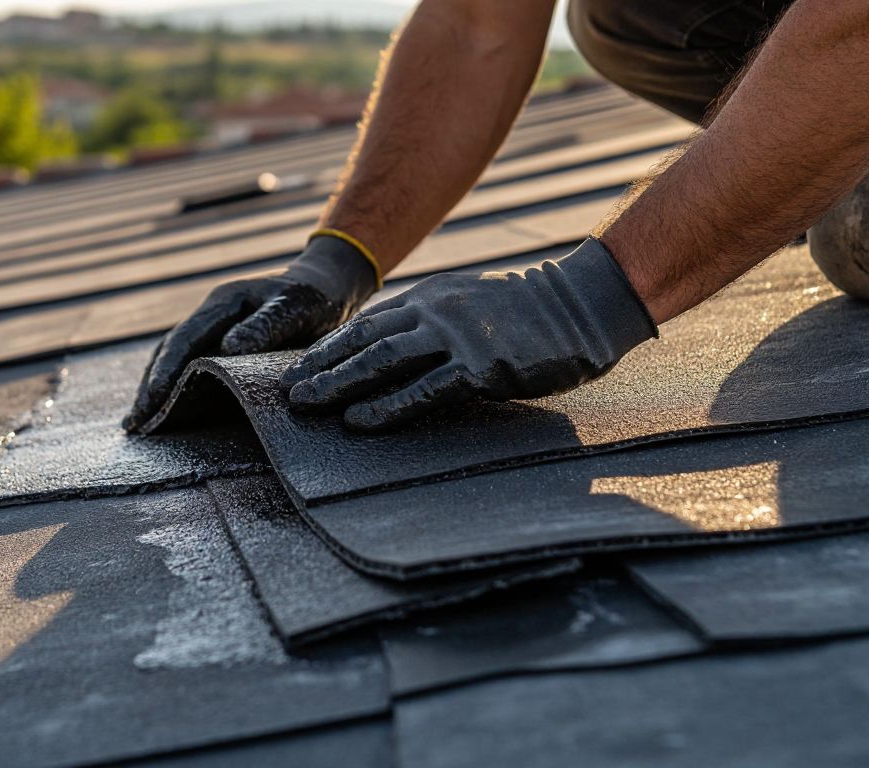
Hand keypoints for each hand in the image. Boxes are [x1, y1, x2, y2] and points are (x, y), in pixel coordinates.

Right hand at [123, 235, 378, 431]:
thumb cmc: (312, 299)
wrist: (324, 289)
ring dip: (155, 390)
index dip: (166, 370)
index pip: (184, 339)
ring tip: (137, 423)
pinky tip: (164, 411)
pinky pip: (191, 368)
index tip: (154, 398)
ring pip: (174, 360)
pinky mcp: (221, 346)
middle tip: (134, 422)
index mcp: (223, 302)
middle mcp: (210, 315)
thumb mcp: (295, 308)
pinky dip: (174, 389)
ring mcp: (213, 330)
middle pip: (169, 351)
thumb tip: (229, 348)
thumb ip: (265, 326)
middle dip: (150, 387)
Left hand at [279, 239, 656, 431]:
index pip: (367, 326)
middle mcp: (434, 313)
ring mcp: (456, 337)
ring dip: (339, 383)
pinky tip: (359, 421)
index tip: (298, 369)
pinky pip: (424, 388)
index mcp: (429, 299)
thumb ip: (432, 322)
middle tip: (286, 391)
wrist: (582, 305)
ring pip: (382, 361)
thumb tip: (397, 347)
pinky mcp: (481, 366)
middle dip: (320, 366)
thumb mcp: (469, 304)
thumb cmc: (528, 313)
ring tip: (306, 404)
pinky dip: (387, 405)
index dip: (329, 349)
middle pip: (363, 341)